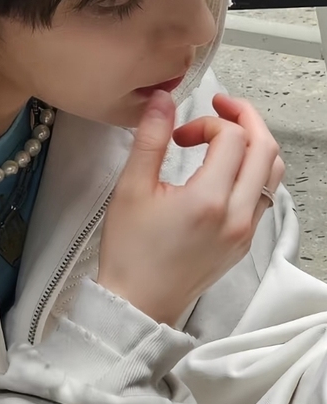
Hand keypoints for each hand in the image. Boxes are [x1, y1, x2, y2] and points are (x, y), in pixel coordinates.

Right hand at [97, 91, 284, 325]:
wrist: (138, 302)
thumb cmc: (130, 252)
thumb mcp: (131, 189)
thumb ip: (149, 139)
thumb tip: (163, 101)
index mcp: (209, 201)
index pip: (232, 137)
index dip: (207, 121)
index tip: (180, 134)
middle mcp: (237, 216)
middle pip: (265, 148)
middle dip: (244, 118)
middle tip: (220, 106)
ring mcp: (246, 231)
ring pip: (273, 172)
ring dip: (255, 144)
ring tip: (226, 135)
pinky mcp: (245, 242)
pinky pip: (266, 195)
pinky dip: (254, 171)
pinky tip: (226, 169)